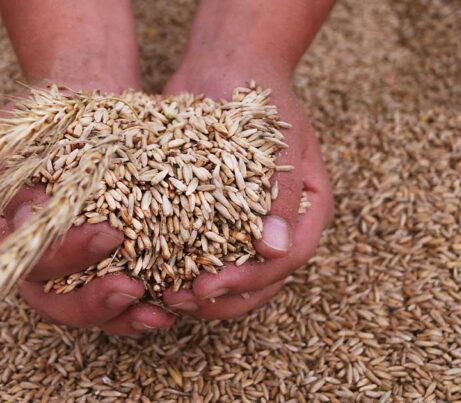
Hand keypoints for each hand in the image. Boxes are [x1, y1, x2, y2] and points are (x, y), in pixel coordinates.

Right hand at [0, 0, 175, 334]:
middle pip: (51, 300)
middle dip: (92, 300)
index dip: (66, 255)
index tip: (111, 233)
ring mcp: (69, 271)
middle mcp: (33, 258)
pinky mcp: (104, 271)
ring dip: (121, 318)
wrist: (91, 111)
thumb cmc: (58, 114)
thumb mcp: (33, 123)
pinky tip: (172, 307)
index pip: (28, 256)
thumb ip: (21, 160)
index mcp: (5, 227)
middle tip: (131, 287)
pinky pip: (116, 305)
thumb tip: (27, 216)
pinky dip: (142, 310)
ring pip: (85, 311)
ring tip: (159, 313)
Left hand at [160, 14, 334, 318]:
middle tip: (181, 301)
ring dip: (203, 295)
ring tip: (165, 298)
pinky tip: (152, 276)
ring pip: (234, 276)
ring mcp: (248, 224)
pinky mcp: (215, 218)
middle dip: (224, 298)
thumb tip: (275, 250)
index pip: (287, 260)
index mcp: (307, 208)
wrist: (225, 65)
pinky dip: (182, 268)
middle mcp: (282, 224)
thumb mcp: (278, 138)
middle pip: (262, 281)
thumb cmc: (260, 97)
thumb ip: (280, 194)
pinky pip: (204, 253)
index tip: (209, 285)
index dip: (251, 280)